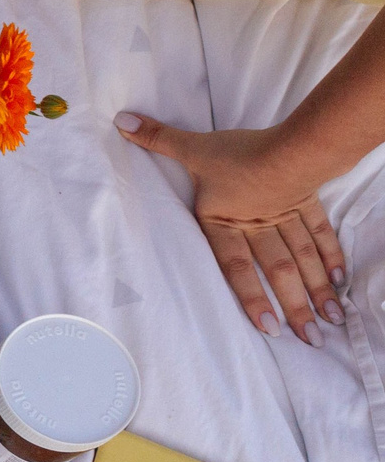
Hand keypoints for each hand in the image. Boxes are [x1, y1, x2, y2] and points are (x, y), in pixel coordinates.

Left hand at [115, 111, 347, 343]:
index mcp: (226, 220)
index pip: (234, 266)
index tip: (267, 328)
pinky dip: (331, 257)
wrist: (290, 148)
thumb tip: (121, 121)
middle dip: (294, 306)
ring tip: (329, 322)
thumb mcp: (192, 147)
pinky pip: (320, 235)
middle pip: (277, 270)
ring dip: (316, 290)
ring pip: (303, 260)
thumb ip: (158, 138)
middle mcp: (257, 225)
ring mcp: (286, 217)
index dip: (251, 296)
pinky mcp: (307, 203)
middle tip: (310, 340)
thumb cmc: (237, 153)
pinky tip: (339, 282)